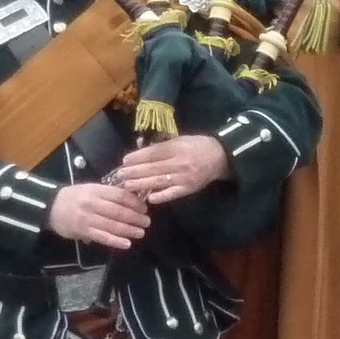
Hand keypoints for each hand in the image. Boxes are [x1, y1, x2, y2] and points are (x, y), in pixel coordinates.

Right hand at [48, 181, 147, 250]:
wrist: (50, 206)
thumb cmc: (74, 197)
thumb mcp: (91, 189)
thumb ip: (108, 194)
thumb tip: (132, 200)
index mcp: (97, 190)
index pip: (120, 196)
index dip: (135, 202)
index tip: (144, 208)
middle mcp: (93, 203)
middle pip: (119, 211)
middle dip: (135, 218)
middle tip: (147, 222)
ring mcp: (88, 218)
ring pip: (113, 225)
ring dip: (129, 230)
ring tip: (141, 233)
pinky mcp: (83, 231)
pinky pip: (102, 237)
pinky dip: (115, 241)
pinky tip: (126, 244)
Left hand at [114, 133, 231, 204]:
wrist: (220, 157)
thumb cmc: (196, 146)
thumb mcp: (180, 139)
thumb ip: (162, 146)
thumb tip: (140, 151)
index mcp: (177, 147)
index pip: (153, 153)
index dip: (138, 157)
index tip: (124, 161)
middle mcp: (180, 162)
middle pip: (153, 167)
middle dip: (134, 171)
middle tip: (119, 175)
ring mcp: (184, 176)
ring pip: (159, 181)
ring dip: (141, 184)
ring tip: (127, 186)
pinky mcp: (188, 188)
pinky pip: (172, 193)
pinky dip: (161, 196)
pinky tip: (149, 198)